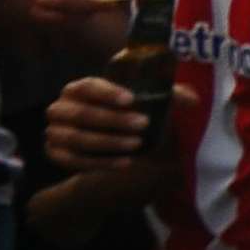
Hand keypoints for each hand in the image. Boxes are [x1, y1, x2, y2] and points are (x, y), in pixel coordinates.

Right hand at [46, 71, 162, 172]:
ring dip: (107, 142)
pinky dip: (99, 162)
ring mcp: (55, 131)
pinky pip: (73, 160)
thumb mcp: (146, 101)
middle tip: (143, 124)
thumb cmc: (126, 112)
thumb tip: (194, 100)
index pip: (88, 86)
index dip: (107, 92)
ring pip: (75, 138)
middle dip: (113, 120)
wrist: (107, 137)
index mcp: (78, 88)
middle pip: (81, 113)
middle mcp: (60, 108)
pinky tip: (125, 163)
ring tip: (136, 144)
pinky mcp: (55, 153)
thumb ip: (170, 96)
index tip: (132, 100)